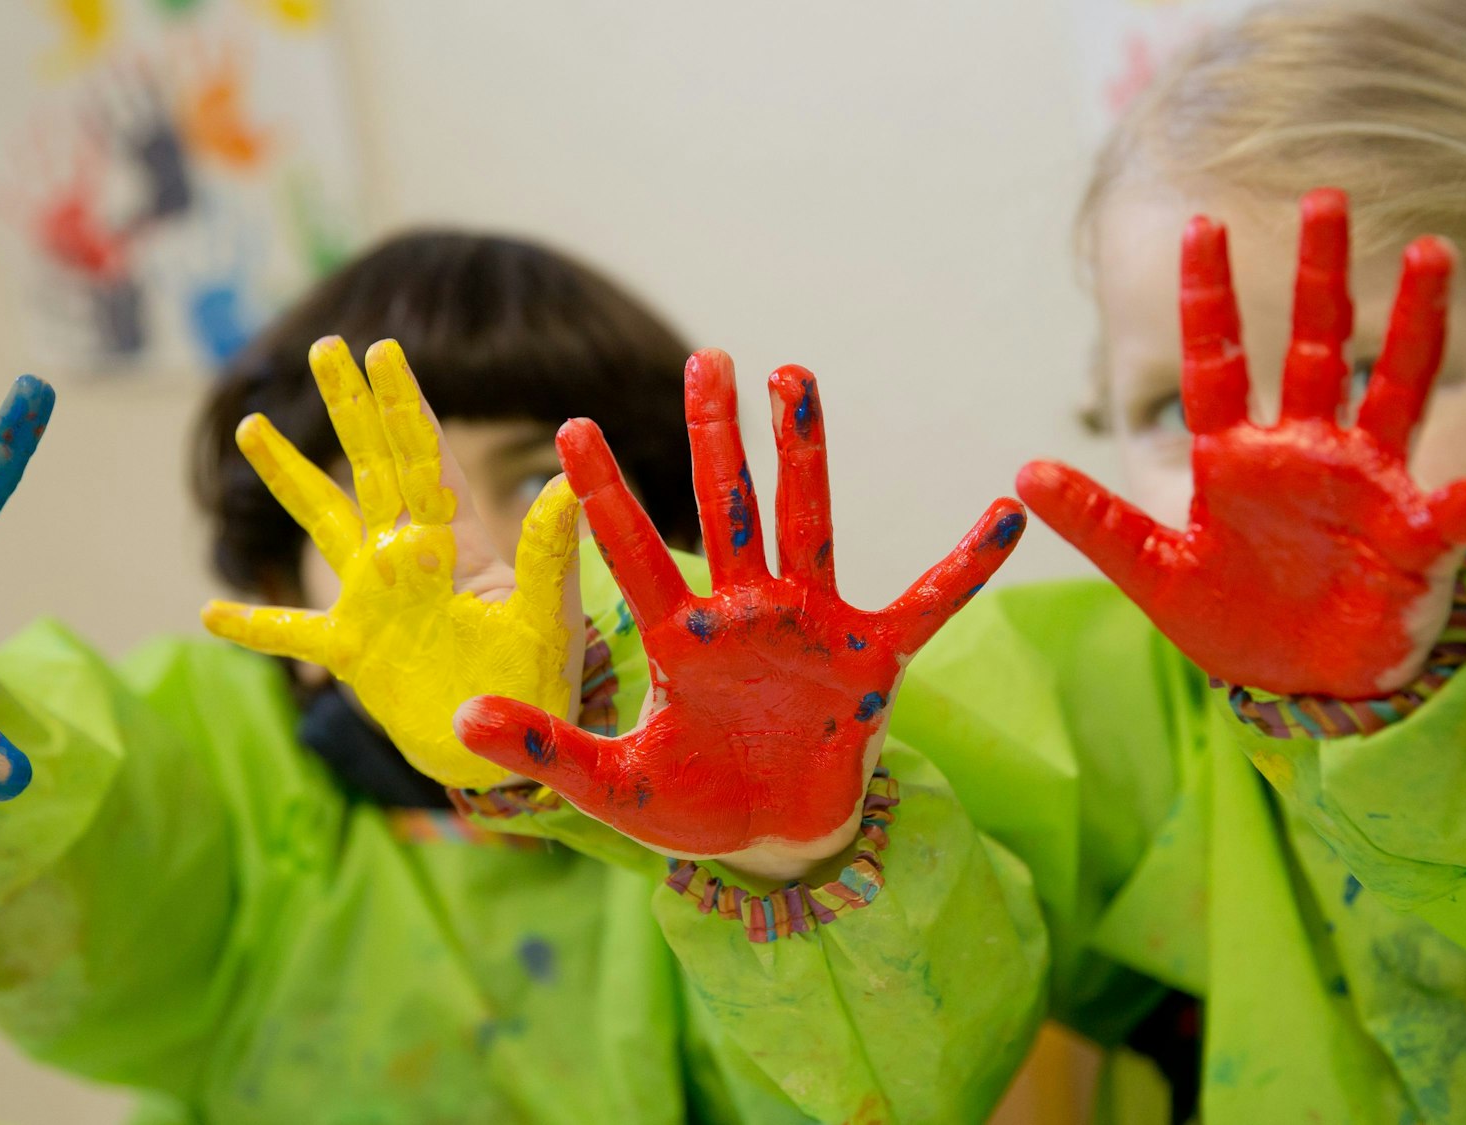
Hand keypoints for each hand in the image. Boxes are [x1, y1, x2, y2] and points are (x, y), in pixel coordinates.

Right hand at [201, 338, 582, 788]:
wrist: (507, 753)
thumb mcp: (546, 614)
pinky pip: (291, 631)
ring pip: (322, 522)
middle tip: (325, 347)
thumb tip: (566, 480)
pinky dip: (252, 625)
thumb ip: (548, 551)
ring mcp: (374, 600)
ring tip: (253, 425)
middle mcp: (409, 557)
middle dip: (349, 408)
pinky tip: (209, 611)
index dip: (402, 405)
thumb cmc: (538, 682)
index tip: (382, 349)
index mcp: (456, 543)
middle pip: (371, 467)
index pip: (424, 458)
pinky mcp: (351, 651)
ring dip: (289, 476)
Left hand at [455, 349, 1025, 878]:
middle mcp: (744, 613)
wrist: (774, 841)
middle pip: (726, 507)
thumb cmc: (696, 806)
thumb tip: (458, 720)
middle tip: (704, 356)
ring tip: (795, 376)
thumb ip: (544, 750)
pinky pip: (926, 604)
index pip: (633, 552)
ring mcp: (810, 627)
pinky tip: (1007, 514)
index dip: (604, 494)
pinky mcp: (870, 659)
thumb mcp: (611, 787)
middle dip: (713, 435)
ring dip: (803, 453)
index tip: (572, 428)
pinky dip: (965, 565)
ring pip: (808, 524)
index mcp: (679, 637)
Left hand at [1018, 189, 1465, 698]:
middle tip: (1327, 198)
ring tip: (1434, 254)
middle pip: (1315, 348)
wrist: (1294, 682)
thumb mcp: (1153, 574)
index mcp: (1239, 458)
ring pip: (1394, 387)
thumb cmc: (1232, 619)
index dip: (1209, 301)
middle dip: (1321, 278)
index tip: (1198, 229)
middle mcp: (1307, 453)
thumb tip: (1023, 472)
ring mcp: (1366, 485)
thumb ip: (1097, 522)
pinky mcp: (1414, 536)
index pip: (1218, 364)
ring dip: (1415, 326)